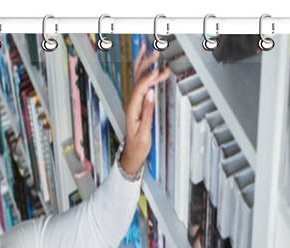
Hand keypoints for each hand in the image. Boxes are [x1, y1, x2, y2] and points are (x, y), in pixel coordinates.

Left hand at [120, 41, 171, 175]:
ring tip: (155, 53)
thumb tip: (150, 93)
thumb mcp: (144, 131)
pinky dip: (147, 73)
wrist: (132, 153)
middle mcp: (131, 102)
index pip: (140, 88)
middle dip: (146, 64)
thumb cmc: (138, 145)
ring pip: (139, 78)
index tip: (158, 71)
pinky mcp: (138, 102)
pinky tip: (152, 66)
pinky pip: (142, 84)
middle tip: (157, 54)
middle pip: (137, 77)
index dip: (149, 78)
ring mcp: (134, 101)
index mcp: (132, 108)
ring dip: (147, 65)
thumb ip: (147, 111)